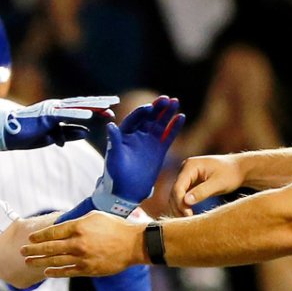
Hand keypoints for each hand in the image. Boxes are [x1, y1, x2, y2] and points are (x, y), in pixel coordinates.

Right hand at [0, 96, 116, 150]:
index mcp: (57, 113)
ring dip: (93, 107)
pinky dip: (78, 114)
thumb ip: (67, 134)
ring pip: (77, 106)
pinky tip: (90, 115)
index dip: (96, 109)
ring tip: (108, 107)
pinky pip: (65, 114)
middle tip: (116, 102)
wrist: (5, 134)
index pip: (80, 109)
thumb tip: (86, 132)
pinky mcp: (45, 115)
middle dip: (99, 104)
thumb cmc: (25, 134)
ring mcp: (51, 110)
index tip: (110, 111)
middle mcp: (56, 108)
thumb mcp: (51, 137)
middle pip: (82, 104)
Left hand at [22, 211, 142, 276]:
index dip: (39, 236)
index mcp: (78, 227)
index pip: (53, 232)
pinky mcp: (88, 269)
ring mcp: (82, 258)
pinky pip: (68, 272)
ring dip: (40, 262)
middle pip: (50, 247)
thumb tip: (60, 224)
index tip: (30, 238)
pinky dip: (55, 273)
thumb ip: (75, 221)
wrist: (133, 244)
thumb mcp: (94, 216)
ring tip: (28, 262)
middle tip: (22, 251)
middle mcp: (78, 243)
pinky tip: (47, 272)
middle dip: (33, 250)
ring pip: (55, 261)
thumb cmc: (114, 226)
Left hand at [94, 96, 184, 214]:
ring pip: (159, 124)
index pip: (134, 119)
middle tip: (166, 98)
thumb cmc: (115, 175)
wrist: (127, 191)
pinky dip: (174, 127)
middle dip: (156, 108)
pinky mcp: (159, 149)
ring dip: (167, 113)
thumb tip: (110, 125)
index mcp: (124, 134)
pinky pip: (168, 136)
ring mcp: (149, 141)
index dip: (141, 112)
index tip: (149, 107)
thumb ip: (114, 141)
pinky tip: (181, 117)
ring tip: (176, 102)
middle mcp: (137, 134)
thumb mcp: (113, 158)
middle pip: (148, 117)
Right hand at [169, 153, 246, 215]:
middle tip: (187, 221)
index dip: (180, 202)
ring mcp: (187, 176)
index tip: (188, 215)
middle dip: (179, 207)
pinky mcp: (190, 182)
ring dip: (179, 208)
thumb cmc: (231, 174)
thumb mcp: (218, 184)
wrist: (239, 169)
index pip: (178, 187)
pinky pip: (182, 196)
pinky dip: (184, 205)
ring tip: (188, 221)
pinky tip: (189, 215)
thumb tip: (185, 201)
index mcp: (190, 166)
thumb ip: (202, 192)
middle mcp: (185, 169)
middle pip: (175, 191)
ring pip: (176, 195)